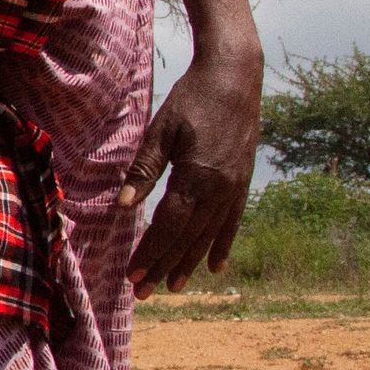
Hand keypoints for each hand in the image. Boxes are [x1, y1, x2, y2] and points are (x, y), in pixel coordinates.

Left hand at [124, 41, 260, 293]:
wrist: (235, 77)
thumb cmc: (192, 99)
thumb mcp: (161, 131)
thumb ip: (144, 170)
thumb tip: (126, 207)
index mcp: (198, 177)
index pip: (169, 226)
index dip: (151, 253)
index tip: (133, 275)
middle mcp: (221, 188)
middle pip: (188, 237)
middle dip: (164, 265)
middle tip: (144, 291)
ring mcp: (235, 187)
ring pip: (209, 234)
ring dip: (190, 262)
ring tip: (175, 286)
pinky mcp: (243, 180)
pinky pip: (232, 221)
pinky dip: (222, 244)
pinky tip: (215, 266)